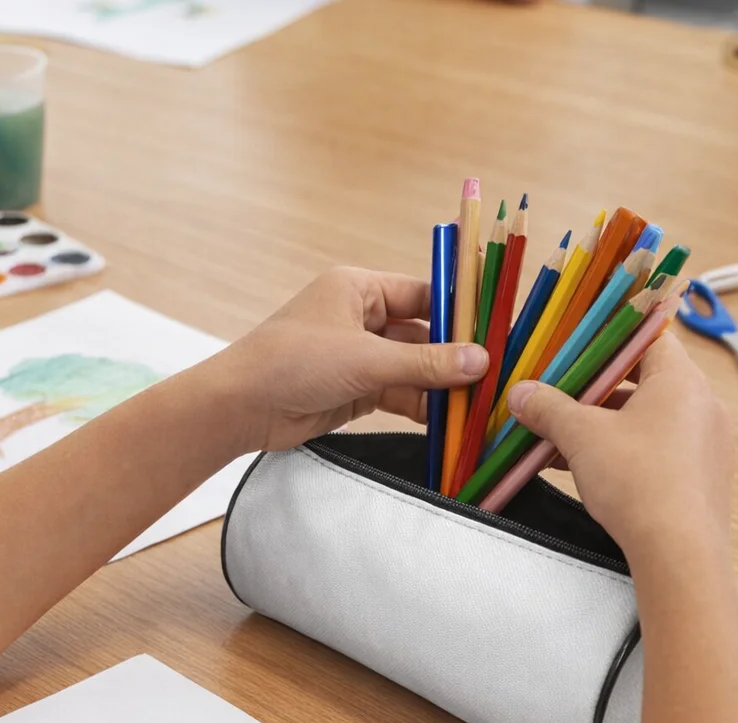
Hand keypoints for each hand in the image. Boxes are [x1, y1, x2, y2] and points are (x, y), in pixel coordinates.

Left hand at [201, 267, 488, 452]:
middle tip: (497, 373)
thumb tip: (480, 361)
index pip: (422, 292)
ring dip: (440, 385)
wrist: (240, 407)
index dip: (460, 310)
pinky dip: (420, 405)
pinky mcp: (353, 390)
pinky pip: (397, 393)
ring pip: (411, 368)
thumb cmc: (293, 363)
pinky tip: (450, 419)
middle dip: (454, 355)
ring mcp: (356, 356)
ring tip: (481, 401)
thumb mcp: (365, 360)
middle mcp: (359, 318)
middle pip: (421, 333)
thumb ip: (425, 364)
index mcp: (358, 289)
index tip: (497, 327)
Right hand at [506, 332, 733, 557]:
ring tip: (560, 435)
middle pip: (644, 378)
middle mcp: (702, 404)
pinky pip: (656, 447)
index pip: (649, 336)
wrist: (678, 553)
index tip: (575, 345)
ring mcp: (704, 442)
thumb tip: (520, 393)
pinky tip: (583, 467)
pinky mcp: (699, 475)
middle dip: (596, 387)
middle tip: (558, 392)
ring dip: (603, 422)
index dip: (610, 336)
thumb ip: (548, 408)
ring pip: (646, 416)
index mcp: (681, 380)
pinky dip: (621, 449)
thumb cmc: (636, 480)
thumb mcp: (581, 437)